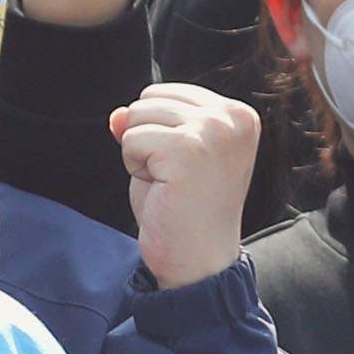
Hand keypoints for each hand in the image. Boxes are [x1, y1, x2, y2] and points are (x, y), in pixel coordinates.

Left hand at [115, 78, 260, 290]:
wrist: (198, 261)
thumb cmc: (185, 211)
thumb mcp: (168, 157)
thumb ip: (148, 125)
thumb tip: (115, 114)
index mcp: (238, 114)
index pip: (167, 92)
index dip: (159, 131)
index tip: (186, 168)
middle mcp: (232, 117)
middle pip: (150, 98)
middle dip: (147, 140)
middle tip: (174, 179)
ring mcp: (212, 131)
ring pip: (136, 116)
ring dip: (140, 155)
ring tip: (169, 184)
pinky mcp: (186, 150)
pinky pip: (130, 140)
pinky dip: (134, 168)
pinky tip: (162, 191)